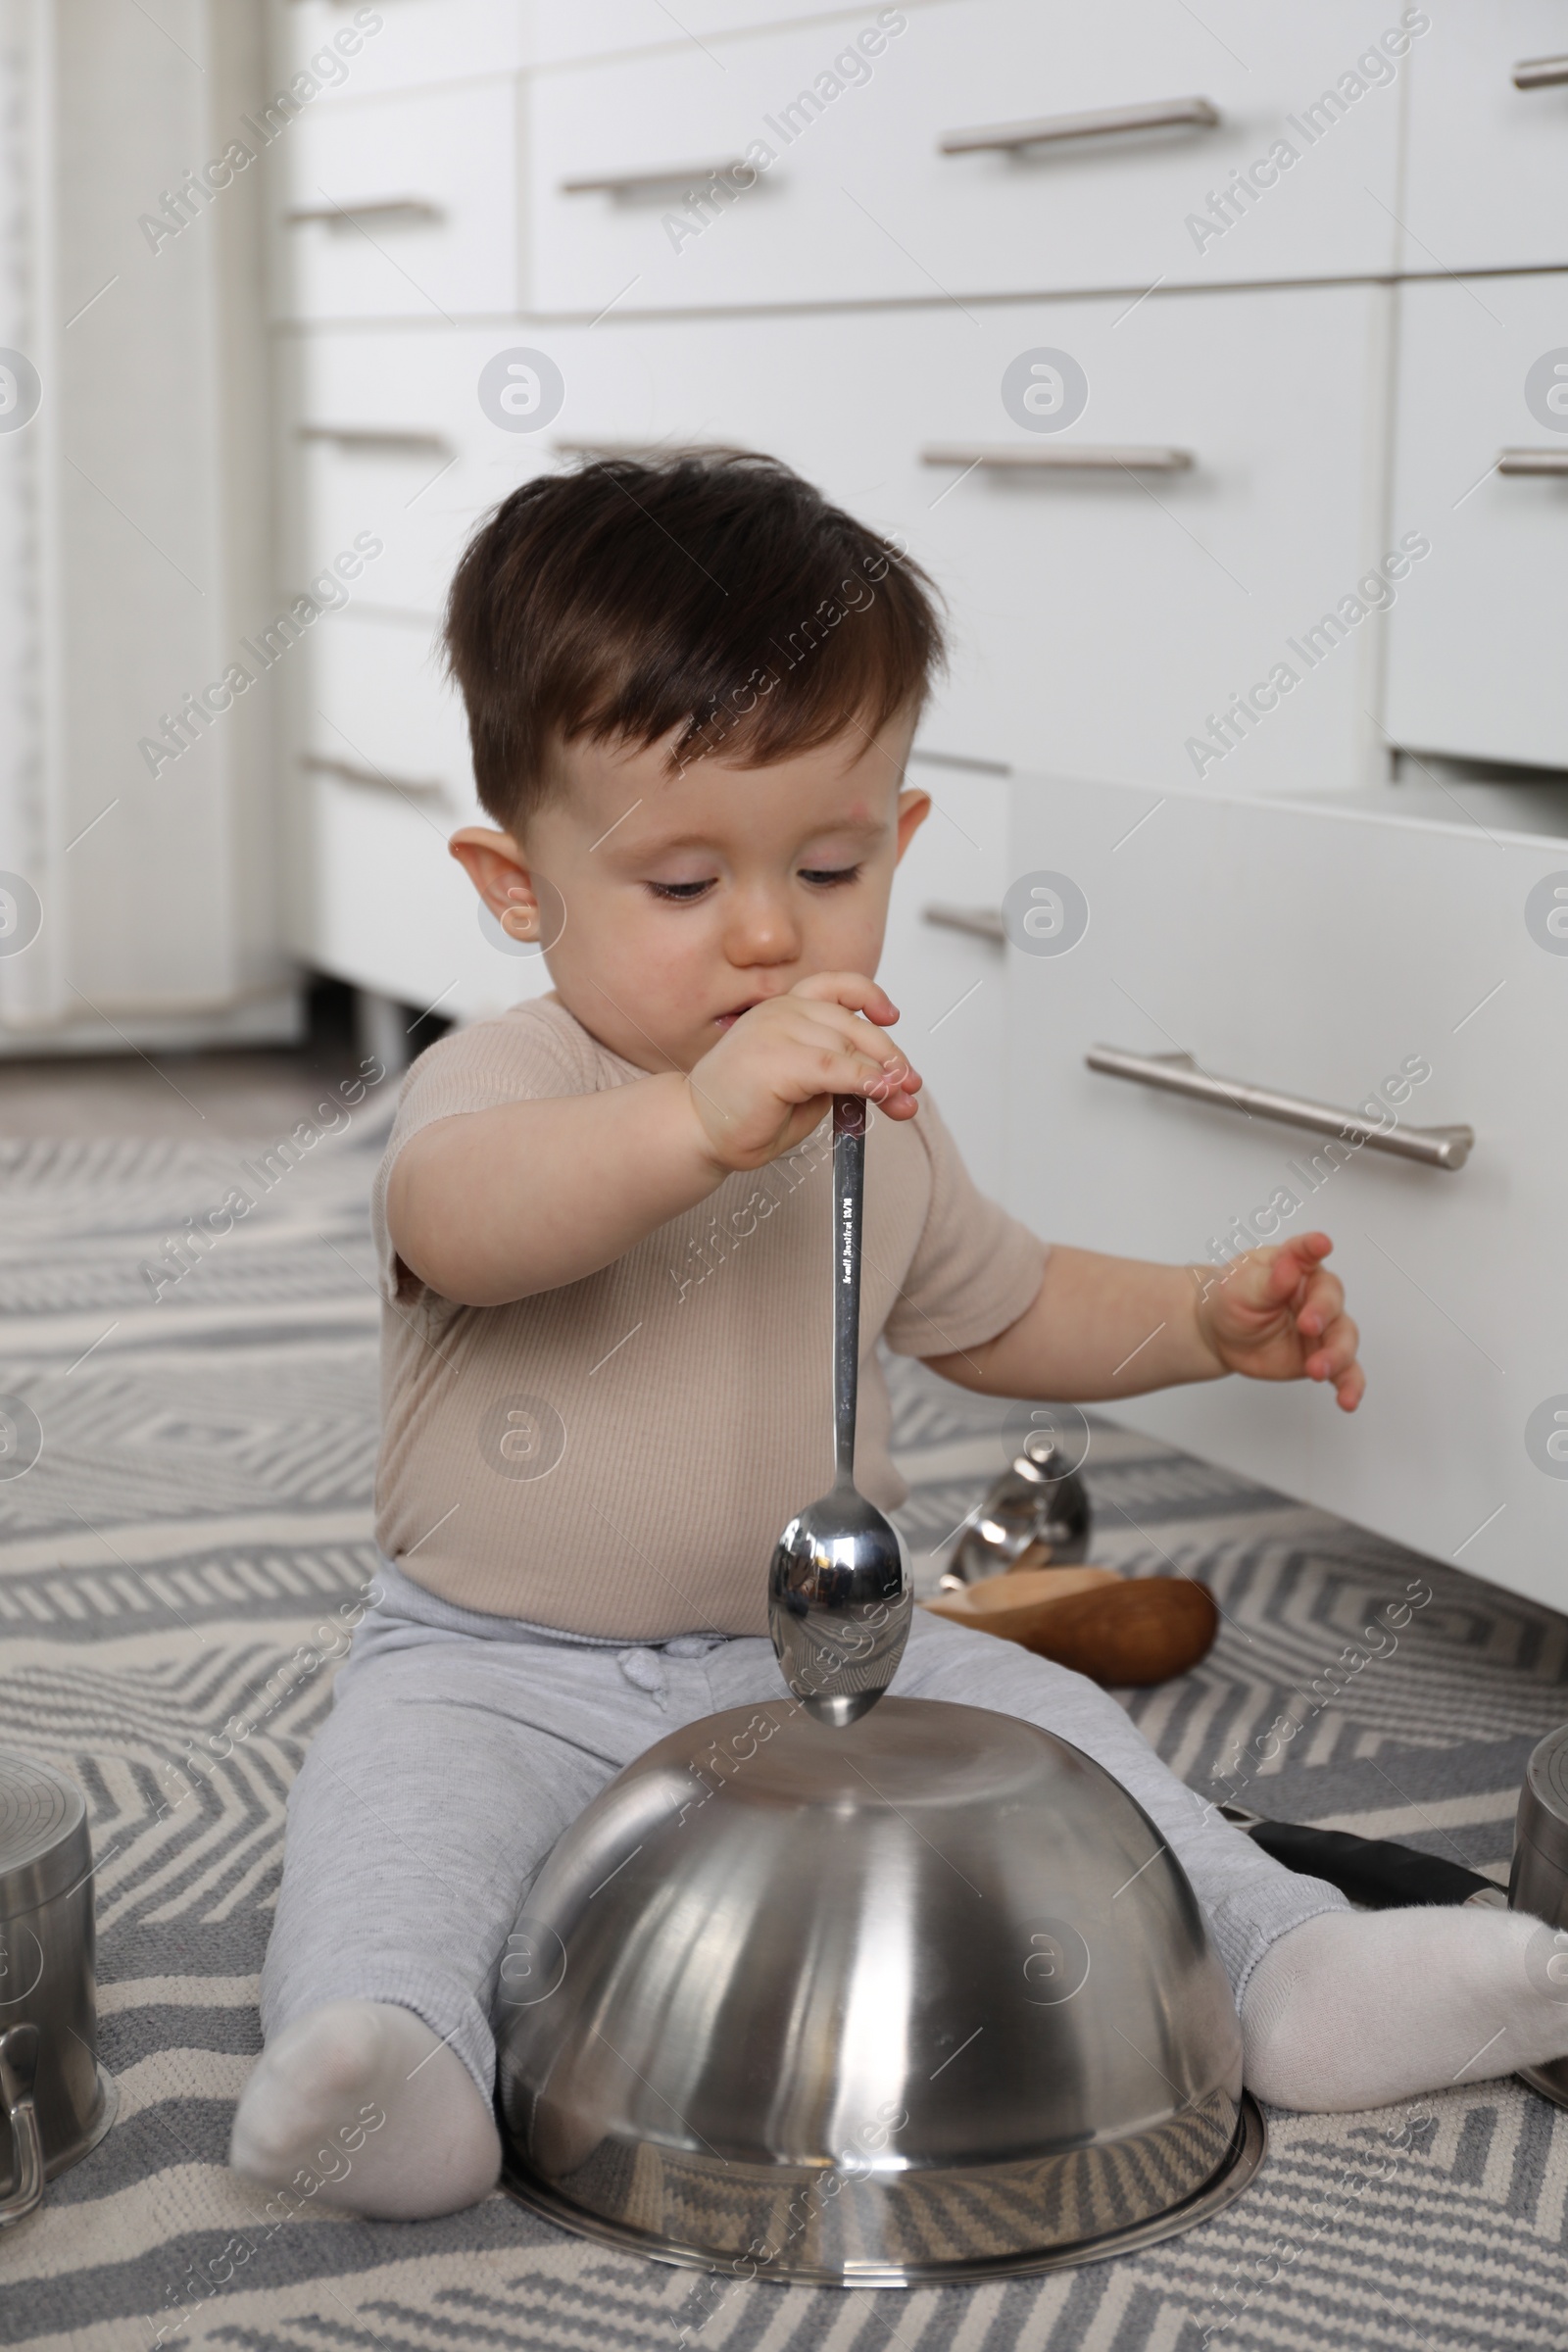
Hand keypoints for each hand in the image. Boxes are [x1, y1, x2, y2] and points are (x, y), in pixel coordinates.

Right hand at [685, 971, 920, 1172]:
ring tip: (900, 1101)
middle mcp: (780, 1011)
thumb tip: (887, 1079)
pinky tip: (879, 1092)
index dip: (870, 996)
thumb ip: (837, 1071)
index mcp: (784, 1008)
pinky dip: (864, 1080)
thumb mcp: (805, 1084)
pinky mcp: (776, 1059)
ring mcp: (776, 1030)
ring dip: (883, 1076)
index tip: (891, 1017)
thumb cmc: (746, 1109)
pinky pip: (835, 1068)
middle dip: (889, 1058)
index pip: (835, 987)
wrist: (700, 1130)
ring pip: (849, 1047)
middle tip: (910, 1086)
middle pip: (853, 1025)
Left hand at [1194, 1232, 1364, 1410]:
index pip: (1305, 1253)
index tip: (1320, 1244)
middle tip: (1308, 1326)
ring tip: (1317, 1370)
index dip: (1313, 1248)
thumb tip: (1290, 1264)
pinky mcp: (1323, 1357)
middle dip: (1323, 1314)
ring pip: (1343, 1339)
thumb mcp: (1240, 1287)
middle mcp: (1316, 1294)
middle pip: (1332, 1301)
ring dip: (1336, 1355)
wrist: (1221, 1335)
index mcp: (1295, 1267)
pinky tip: (1348, 1400)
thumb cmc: (1232, 1300)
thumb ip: (1270, 1280)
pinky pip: (1343, 1372)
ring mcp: (1324, 1328)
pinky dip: (1349, 1385)